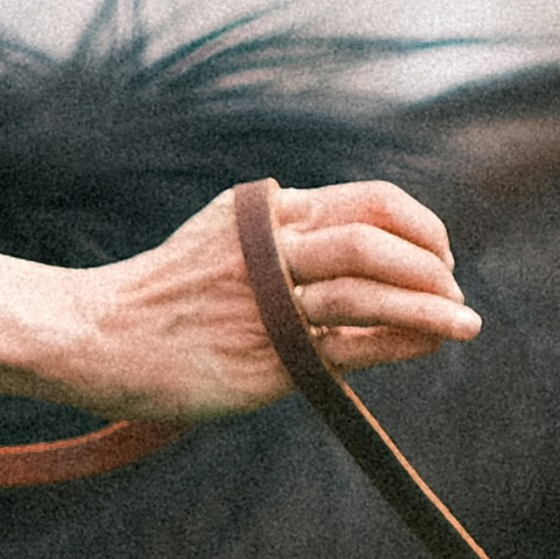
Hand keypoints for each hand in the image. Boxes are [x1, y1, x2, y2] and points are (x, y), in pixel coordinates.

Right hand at [62, 176, 476, 417]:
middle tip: (454, 289)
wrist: (95, 337)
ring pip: (371, 291)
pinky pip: (353, 345)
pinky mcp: (267, 356)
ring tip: (464, 321)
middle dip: (431, 264)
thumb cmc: (161, 295)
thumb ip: (281, 235)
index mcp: (266, 212)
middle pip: (378, 240)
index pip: (368, 202)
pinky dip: (402, 340)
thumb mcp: (221, 238)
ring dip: (431, 306)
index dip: (418, 225)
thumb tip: (357, 246)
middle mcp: (271, 249)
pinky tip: (430, 342)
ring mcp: (269, 303)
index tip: (437, 251)